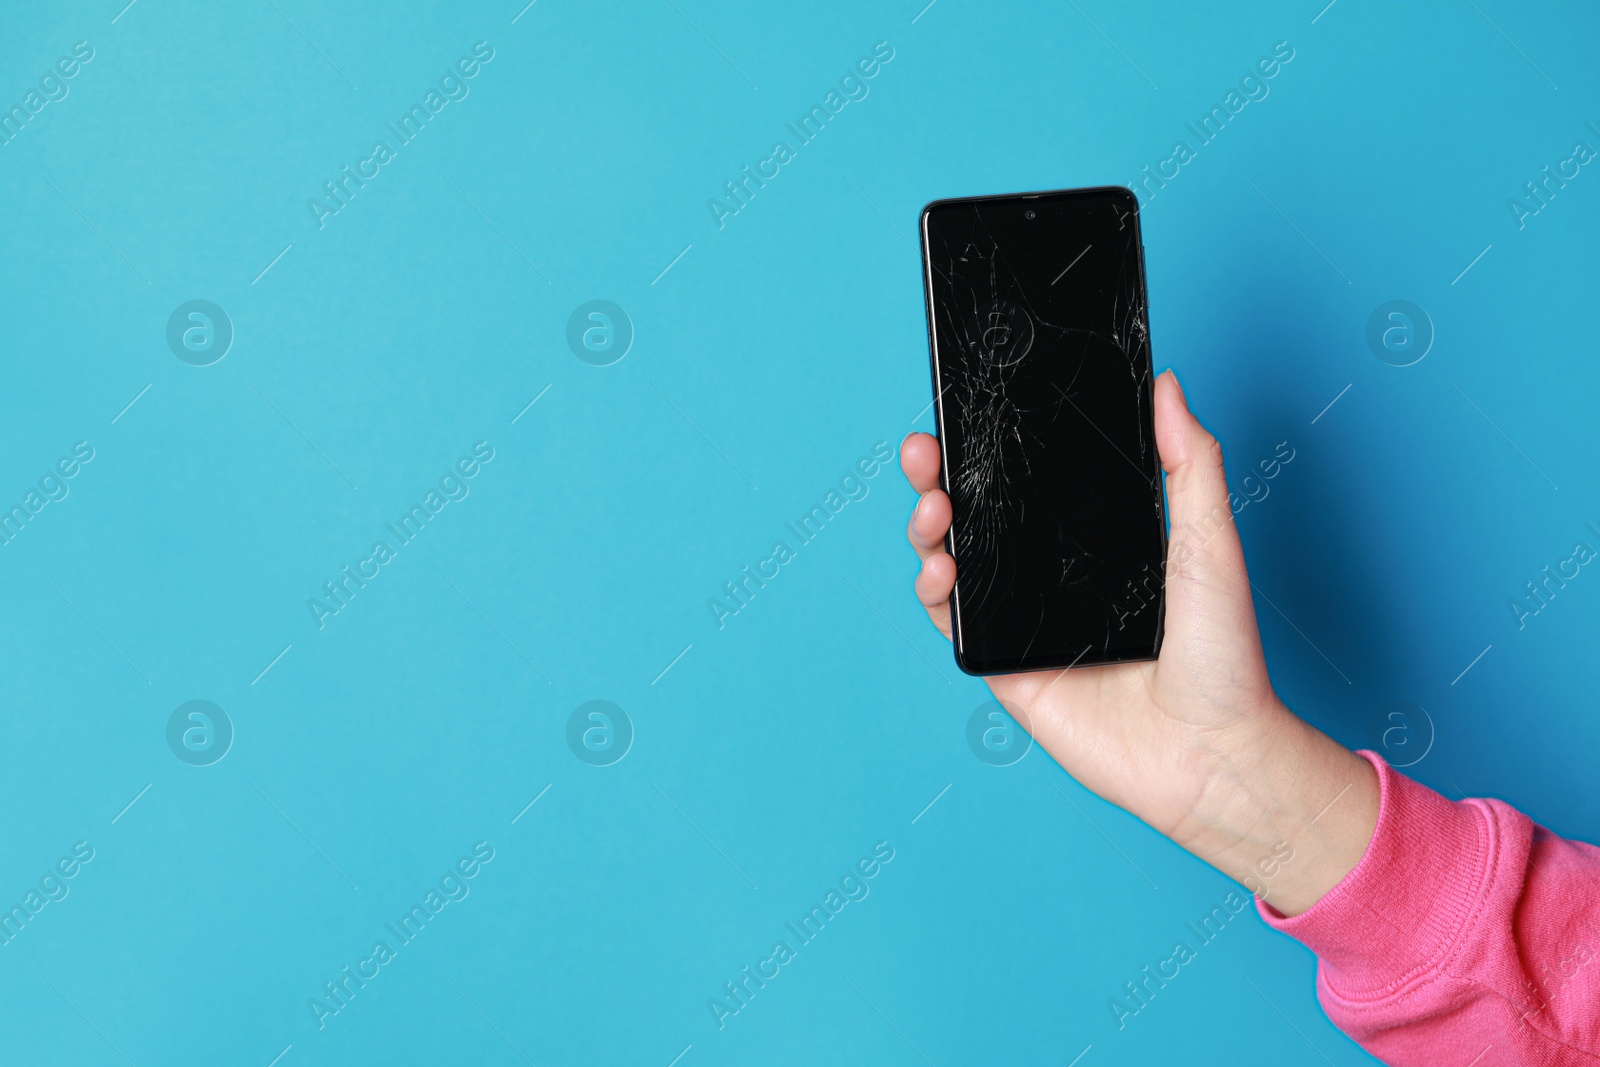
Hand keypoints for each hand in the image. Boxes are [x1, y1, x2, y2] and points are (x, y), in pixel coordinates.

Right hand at [901, 369, 1377, 914]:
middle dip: (941, 476)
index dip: (992, 449)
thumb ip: (1189, 462)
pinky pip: (954, 622)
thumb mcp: (1210, 541)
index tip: (969, 411)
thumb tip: (1166, 384)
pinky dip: (934, 591)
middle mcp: (1051, 579)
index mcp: (1094, 544)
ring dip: (929, 527)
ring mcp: (1023, 622)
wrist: (1213, 751)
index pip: (1028, 484)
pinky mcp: (1004, 667)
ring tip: (934, 504)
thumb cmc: (1224, 656)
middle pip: (978, 515)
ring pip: (953, 562)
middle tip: (926, 448)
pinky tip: (939, 566)